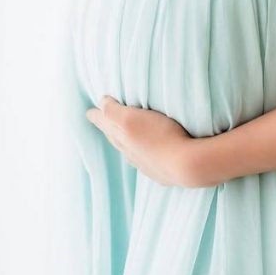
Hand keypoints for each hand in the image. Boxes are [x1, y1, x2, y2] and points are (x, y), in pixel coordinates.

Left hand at [85, 96, 210, 187]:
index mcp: (121, 137)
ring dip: (123, 141)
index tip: (89, 112)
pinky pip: (144, 160)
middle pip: (114, 137)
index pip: (105, 123)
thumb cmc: (161, 136)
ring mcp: (145, 164)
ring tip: (121, 136)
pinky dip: (139, 153)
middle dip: (107, 128)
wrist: (186, 165)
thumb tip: (101, 103)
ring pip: (128, 150)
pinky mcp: (161, 171)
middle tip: (101, 121)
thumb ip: (113, 111)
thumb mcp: (131, 118)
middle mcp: (129, 152)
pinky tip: (146, 154)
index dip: (97, 116)